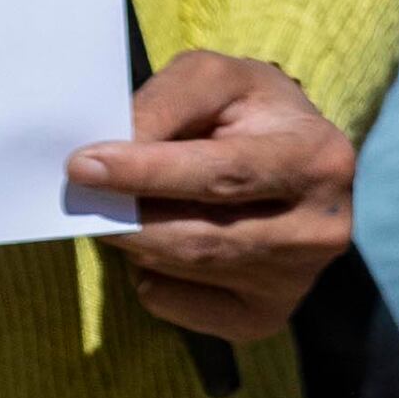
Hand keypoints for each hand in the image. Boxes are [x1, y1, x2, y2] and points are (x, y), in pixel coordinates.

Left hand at [72, 49, 358, 340]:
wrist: (303, 165)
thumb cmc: (254, 114)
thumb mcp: (220, 81)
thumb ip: (169, 103)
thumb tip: (112, 154)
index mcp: (318, 158)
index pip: (222, 174)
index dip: (148, 172)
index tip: (83, 165)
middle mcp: (319, 229)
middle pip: (201, 235)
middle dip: (130, 214)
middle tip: (80, 194)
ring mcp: (295, 282)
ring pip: (187, 269)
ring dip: (135, 241)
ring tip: (115, 209)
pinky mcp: (266, 316)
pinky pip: (182, 307)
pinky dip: (151, 277)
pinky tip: (156, 245)